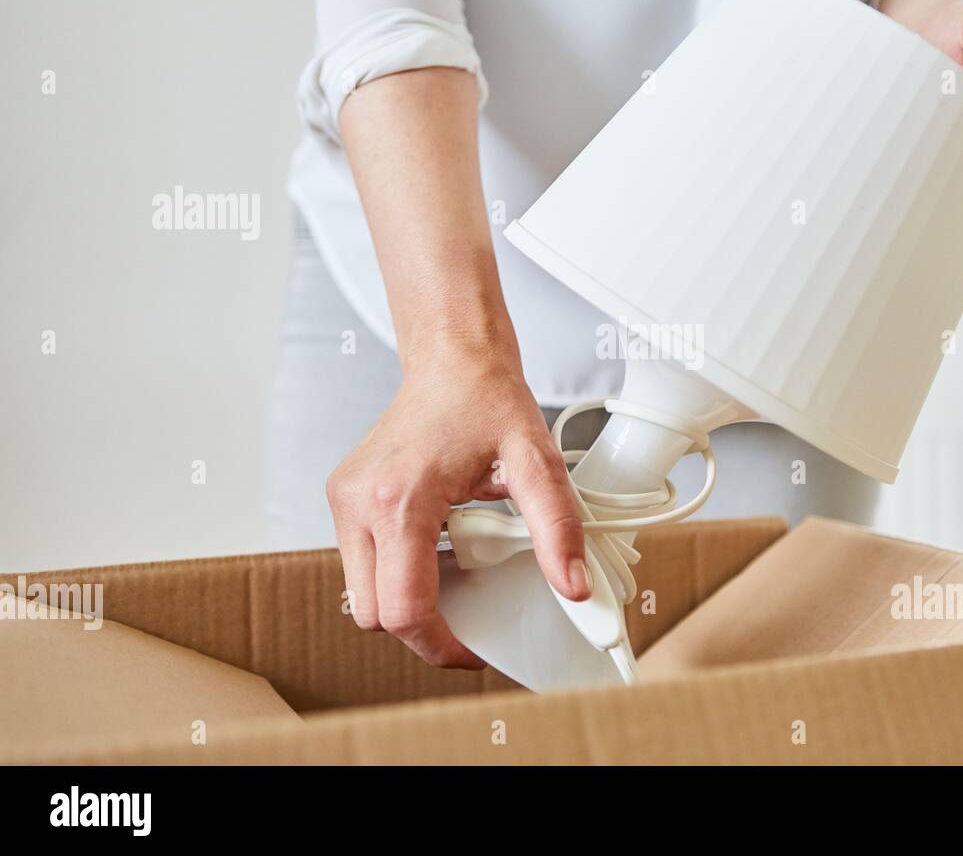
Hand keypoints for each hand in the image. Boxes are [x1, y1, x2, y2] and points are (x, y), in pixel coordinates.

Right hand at [326, 347, 589, 667]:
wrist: (452, 357)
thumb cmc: (486, 399)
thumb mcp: (536, 460)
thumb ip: (557, 526)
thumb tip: (574, 585)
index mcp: (398, 501)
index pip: (403, 609)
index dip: (440, 645)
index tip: (473, 649)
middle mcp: (357, 503)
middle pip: (374, 614)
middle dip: (421, 627)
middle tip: (468, 616)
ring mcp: (344, 501)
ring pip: (360, 594)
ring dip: (405, 598)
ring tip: (455, 568)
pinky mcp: (343, 497)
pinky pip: (360, 563)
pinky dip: (395, 571)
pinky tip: (435, 545)